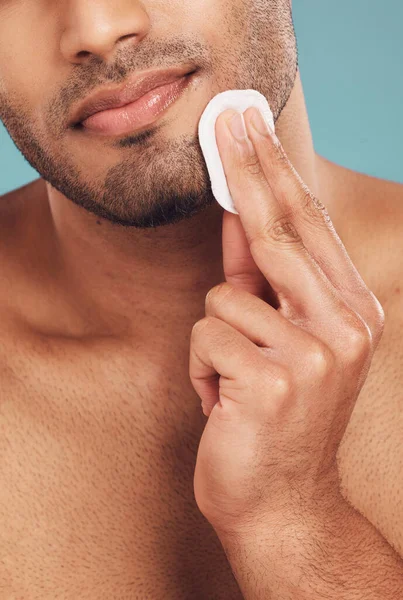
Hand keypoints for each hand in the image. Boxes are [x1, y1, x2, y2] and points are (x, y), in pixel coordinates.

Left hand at [189, 107, 384, 537]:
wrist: (281, 502)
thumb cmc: (274, 417)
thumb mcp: (276, 341)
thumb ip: (260, 281)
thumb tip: (236, 218)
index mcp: (352, 313)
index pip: (309, 227)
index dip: (274, 172)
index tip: (251, 127)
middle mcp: (346, 327)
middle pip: (281, 230)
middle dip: (248, 170)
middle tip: (227, 118)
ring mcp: (315, 354)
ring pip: (226, 296)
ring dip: (214, 339)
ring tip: (233, 382)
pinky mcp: (273, 380)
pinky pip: (207, 336)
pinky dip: (202, 369)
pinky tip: (224, 402)